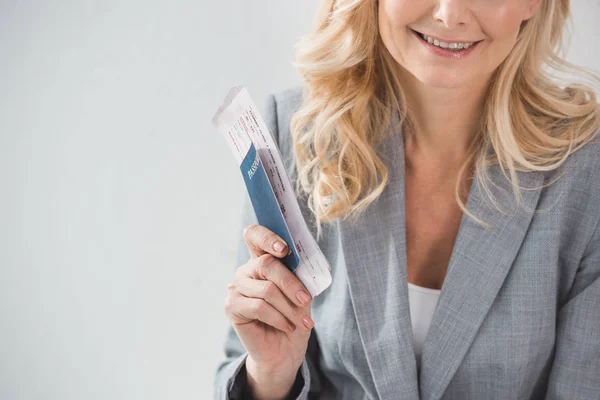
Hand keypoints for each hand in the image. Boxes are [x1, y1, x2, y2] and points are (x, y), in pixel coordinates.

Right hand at [224, 224, 313, 399]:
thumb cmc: (294, 318)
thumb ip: (298, 278)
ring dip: (288, 308)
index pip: (255, 235)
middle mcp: (247, 270)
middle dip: (291, 284)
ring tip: (301, 321)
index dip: (267, 237)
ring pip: (267, 289)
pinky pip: (258, 307)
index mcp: (263, 260)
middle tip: (305, 300)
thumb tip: (303, 266)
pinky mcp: (231, 306)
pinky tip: (287, 326)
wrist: (284, 351)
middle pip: (267, 264)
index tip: (284, 249)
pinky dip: (278, 318)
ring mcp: (236, 287)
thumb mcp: (301, 295)